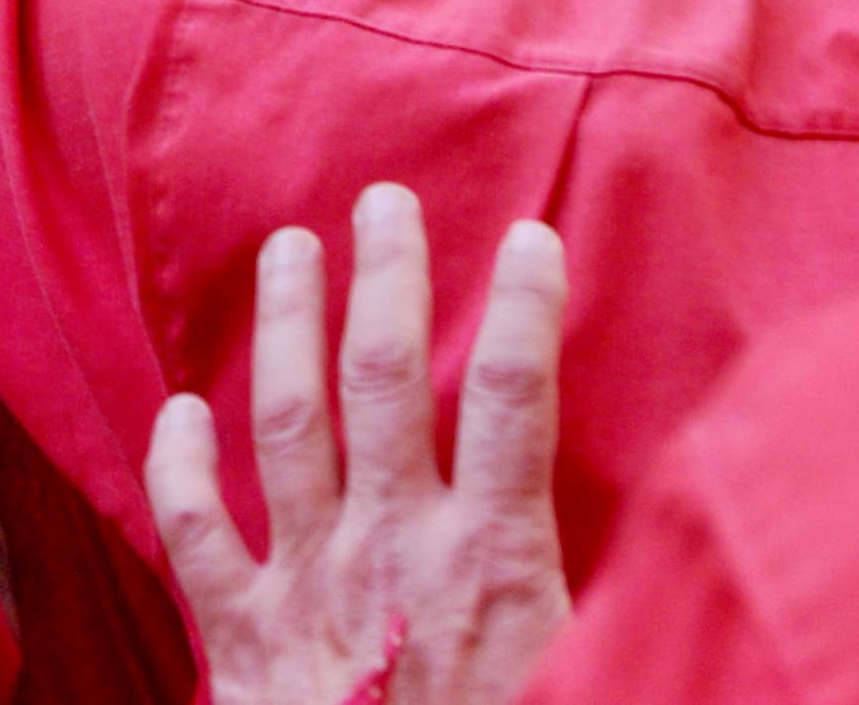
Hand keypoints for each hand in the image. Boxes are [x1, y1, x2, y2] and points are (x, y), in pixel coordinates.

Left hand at [148, 190, 572, 704]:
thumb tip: (681, 535)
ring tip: (286, 250)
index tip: (534, 234)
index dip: (527, 307)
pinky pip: (193, 534)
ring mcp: (307, 591)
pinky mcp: (241, 644)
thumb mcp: (590, 673)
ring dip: (285, 326)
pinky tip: (176, 409)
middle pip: (387, 381)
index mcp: (494, 566)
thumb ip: (612, 597)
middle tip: (384, 202)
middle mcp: (393, 554)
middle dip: (387, 279)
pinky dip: (177, 465)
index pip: (518, 399)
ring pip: (285, 423)